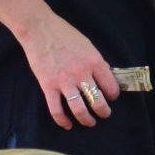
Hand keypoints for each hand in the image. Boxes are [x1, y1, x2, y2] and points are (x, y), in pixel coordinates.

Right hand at [17, 15, 119, 129]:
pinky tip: (68, 125)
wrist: (40, 30)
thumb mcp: (88, 45)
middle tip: (104, 114)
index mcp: (94, 62)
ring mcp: (64, 82)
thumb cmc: (64, 34)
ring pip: (79, 109)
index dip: (113, 95)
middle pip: (97, 101)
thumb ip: (95, 62)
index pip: (110, 86)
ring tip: (90, 122)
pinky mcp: (48, 86)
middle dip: (103, 112)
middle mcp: (82, 74)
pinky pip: (56, 109)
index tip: (111, 97)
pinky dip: (63, 121)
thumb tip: (104, 76)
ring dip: (87, 119)